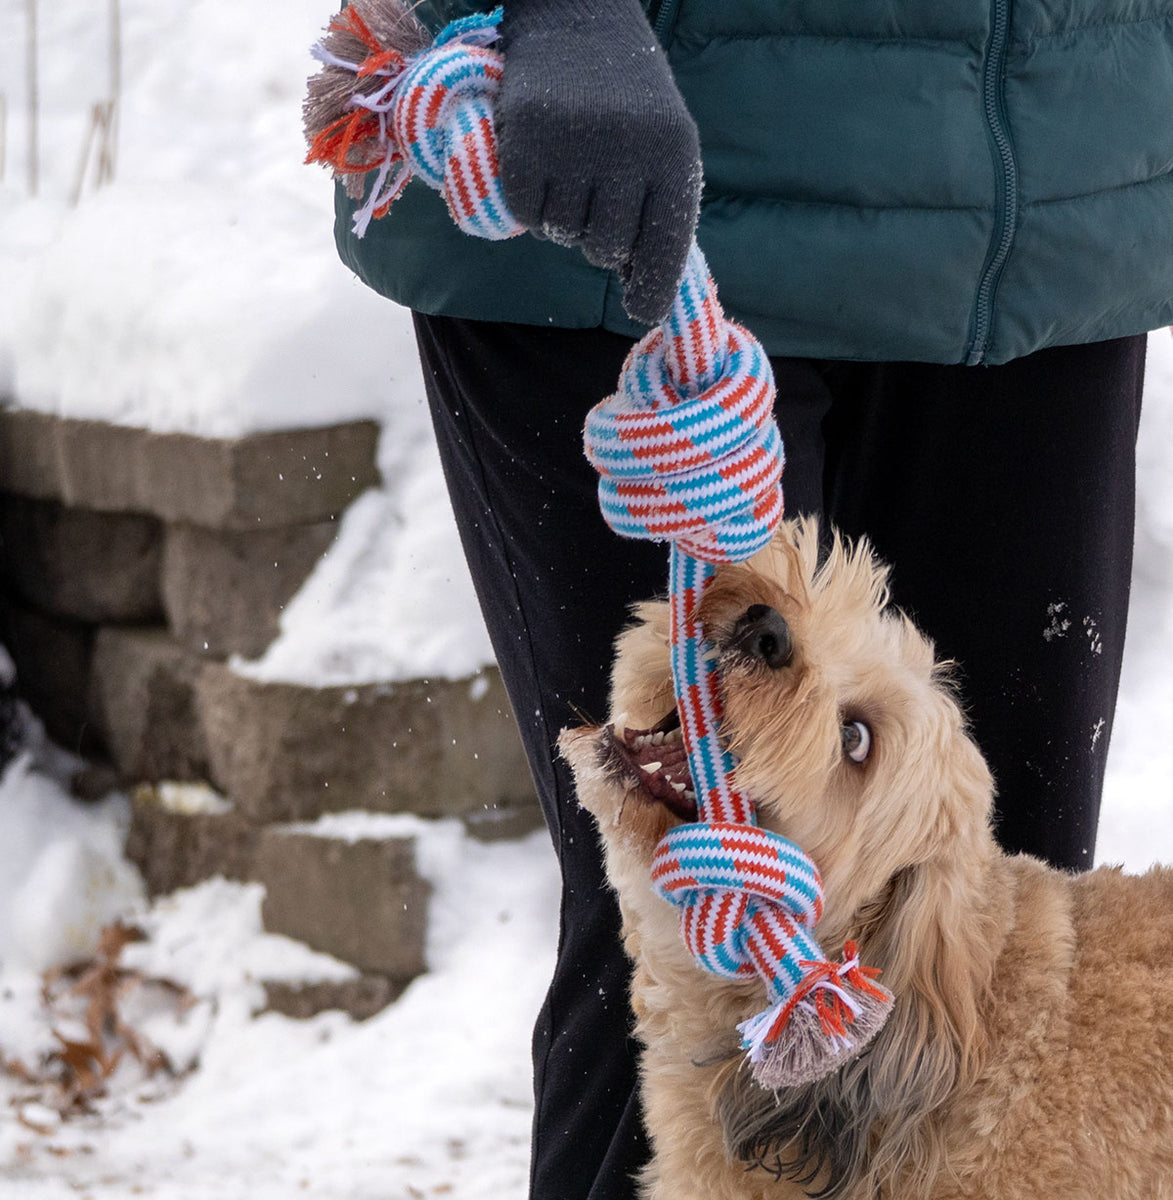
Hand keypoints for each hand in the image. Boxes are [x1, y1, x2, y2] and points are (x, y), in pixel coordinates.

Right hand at [497, 0, 702, 324]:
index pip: (666, 245)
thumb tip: (636, 281)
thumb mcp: (662, 142)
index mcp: (674, 155)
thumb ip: (656, 205)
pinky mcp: (526, 139)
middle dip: (596, 240)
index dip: (652, 288)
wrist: (577, 16)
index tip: (642, 313)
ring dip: (559, 220)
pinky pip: (523, 212)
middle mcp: (629, 151)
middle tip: (592, 202)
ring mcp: (575, 145)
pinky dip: (527, 207)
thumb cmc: (626, 95)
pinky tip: (537, 172)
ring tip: (566, 176)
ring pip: (561, 233)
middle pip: (605, 248)